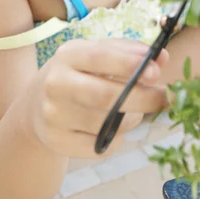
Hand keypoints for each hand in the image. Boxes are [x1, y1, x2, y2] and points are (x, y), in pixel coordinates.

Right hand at [31, 38, 168, 157]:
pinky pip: (101, 146)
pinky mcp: (56, 141)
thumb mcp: (96, 55)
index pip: (100, 56)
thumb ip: (129, 52)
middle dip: (142, 98)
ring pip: (107, 123)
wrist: (35, 107)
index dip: (130, 64)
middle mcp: (56, 83)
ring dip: (132, 119)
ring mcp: (54, 115)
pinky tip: (112, 128)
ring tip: (134, 111)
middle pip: (106, 96)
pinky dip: (116, 138)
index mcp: (67, 54)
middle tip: (164, 97)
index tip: (156, 71)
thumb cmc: (78, 74)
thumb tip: (163, 57)